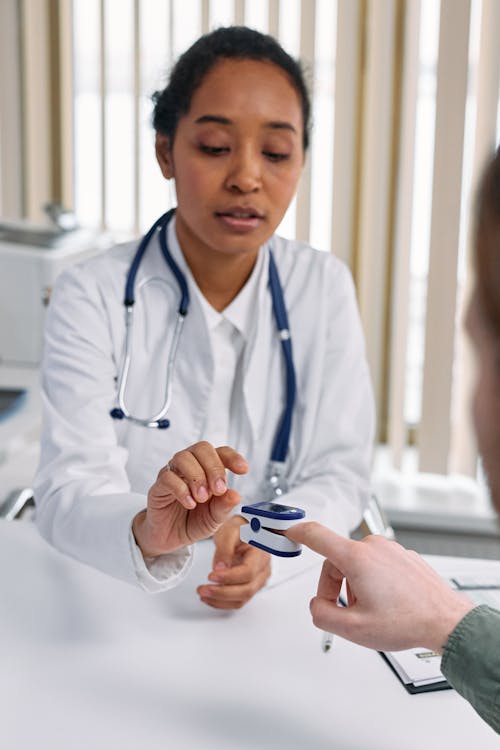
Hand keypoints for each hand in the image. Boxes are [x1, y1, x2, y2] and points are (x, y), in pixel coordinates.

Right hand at [132, 442, 248, 557]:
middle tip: (219, 489)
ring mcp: (173, 473)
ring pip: (183, 457)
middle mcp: (191, 466)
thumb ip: (224, 506)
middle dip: (214, 467)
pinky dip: (181, 489)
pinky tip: (190, 503)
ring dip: (197, 477)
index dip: (233, 457)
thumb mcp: (215, 517)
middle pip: (202, 448)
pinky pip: (167, 477)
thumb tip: (236, 495)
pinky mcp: (159, 486)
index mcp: (208, 469)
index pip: (221, 452)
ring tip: (202, 498)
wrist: (171, 538)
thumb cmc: (194, 521)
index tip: (243, 470)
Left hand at [197, 515, 270, 608]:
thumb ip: (225, 549)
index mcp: (261, 554)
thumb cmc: (241, 528)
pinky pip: (238, 600)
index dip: (229, 577)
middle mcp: (263, 570)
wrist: (246, 530)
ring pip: (242, 599)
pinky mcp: (250, 586)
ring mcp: (258, 580)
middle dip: (222, 593)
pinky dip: (223, 602)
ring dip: (220, 600)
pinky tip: (209, 598)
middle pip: (246, 590)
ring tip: (203, 594)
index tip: (211, 576)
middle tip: (203, 589)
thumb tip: (219, 568)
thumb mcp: (230, 531)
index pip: (248, 572)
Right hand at [286, 522, 474, 652]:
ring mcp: (390, 550)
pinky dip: (374, 583)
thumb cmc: (407, 621)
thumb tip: (316, 606)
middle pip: (336, 560)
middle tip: (345, 613)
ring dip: (355, 587)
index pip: (316, 535)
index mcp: (356, 558)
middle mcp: (373, 547)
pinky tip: (387, 605)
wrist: (446, 620)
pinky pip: (376, 566)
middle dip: (334, 587)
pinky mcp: (403, 556)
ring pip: (357, 565)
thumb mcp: (353, 629)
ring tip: (372, 612)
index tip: (286, 530)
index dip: (296, 532)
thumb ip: (322, 615)